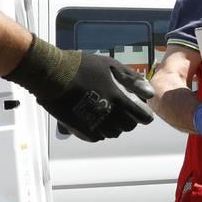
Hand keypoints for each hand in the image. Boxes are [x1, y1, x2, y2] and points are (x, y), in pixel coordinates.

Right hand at [7, 38, 154, 140]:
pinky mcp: (81, 131)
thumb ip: (132, 79)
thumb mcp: (110, 65)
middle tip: (121, 108)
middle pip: (128, 127)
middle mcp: (109, 116)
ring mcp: (95, 125)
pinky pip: (97, 136)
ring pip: (113, 133)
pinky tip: (94, 118)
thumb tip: (149, 93)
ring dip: (114, 125)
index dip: (143, 115)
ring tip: (106, 112)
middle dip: (129, 119)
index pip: (141, 117)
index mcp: (119, 100)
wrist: (53, 75)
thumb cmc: (82, 67)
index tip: (140, 111)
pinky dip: (99, 130)